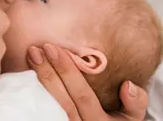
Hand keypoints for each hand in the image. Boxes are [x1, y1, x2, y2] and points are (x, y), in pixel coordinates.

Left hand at [28, 44, 147, 120]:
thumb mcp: (132, 119)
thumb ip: (135, 103)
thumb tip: (128, 85)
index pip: (82, 96)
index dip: (68, 72)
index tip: (55, 49)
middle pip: (61, 100)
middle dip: (48, 72)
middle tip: (37, 49)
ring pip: (48, 106)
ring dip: (40, 79)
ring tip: (32, 56)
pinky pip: (40, 112)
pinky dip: (33, 92)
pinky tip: (27, 75)